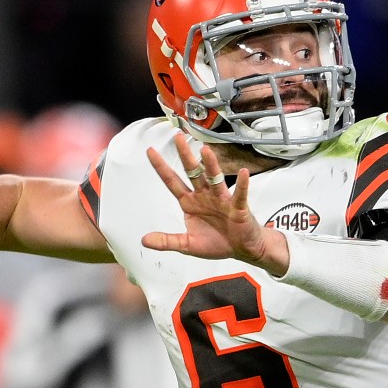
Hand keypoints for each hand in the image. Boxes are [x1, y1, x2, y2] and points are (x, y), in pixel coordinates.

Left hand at [142, 134, 288, 274]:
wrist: (241, 249)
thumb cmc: (216, 243)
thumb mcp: (187, 245)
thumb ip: (166, 241)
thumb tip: (144, 240)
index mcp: (190, 202)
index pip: (172, 182)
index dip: (161, 167)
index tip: (150, 151)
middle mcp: (204, 196)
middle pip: (193, 173)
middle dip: (185, 156)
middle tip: (178, 138)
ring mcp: (221, 200)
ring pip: (214, 178)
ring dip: (211, 165)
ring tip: (206, 151)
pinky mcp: (238, 207)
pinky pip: (240, 194)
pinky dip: (242, 184)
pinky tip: (243, 173)